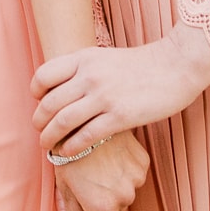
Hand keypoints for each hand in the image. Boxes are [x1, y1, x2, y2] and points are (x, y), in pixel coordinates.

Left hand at [33, 24, 209, 157]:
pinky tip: (68, 153)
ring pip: (62, 122)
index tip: (40, 103)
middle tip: (39, 131)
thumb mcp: (105, 58)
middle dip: (39, 121)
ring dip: (49, 138)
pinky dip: (71, 148)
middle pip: (48, 103)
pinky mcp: (120, 116)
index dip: (36, 93)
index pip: (43, 75)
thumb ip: (83, 69)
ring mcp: (104, 96)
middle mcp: (90, 75)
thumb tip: (61, 88)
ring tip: (47, 146)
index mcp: (85, 57)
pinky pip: (85, 137)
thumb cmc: (139, 65)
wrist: (174, 66)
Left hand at [55, 132, 148, 210]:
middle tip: (87, 184)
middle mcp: (121, 197)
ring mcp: (134, 179)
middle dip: (103, 207)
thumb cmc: (67, 151)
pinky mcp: (142, 162)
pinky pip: (133, 176)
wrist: (85, 116)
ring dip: (113, 188)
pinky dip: (124, 172)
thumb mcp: (65, 186)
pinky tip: (111, 156)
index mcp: (100, 207)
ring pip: (124, 194)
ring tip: (98, 164)